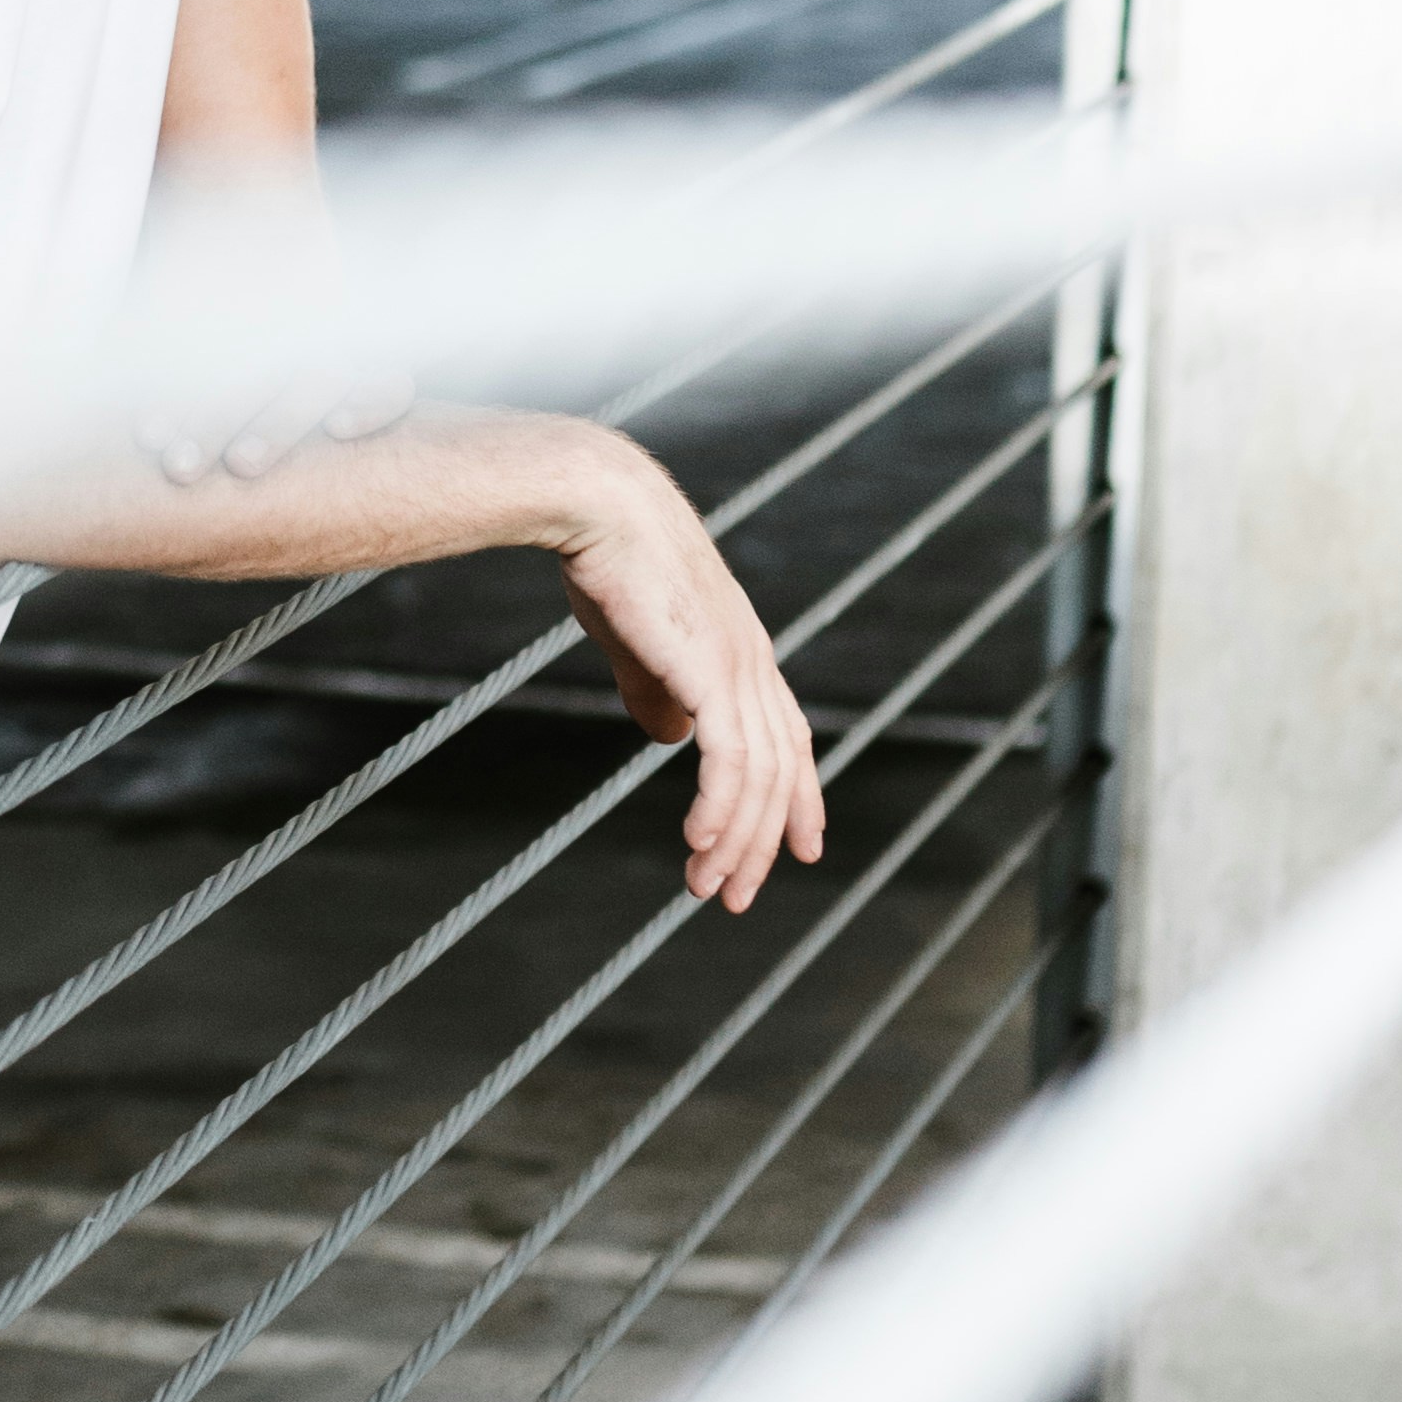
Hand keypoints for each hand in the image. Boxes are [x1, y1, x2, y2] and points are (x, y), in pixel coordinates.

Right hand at [557, 458, 826, 914]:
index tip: (801, 849)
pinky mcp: (711, 671)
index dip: (798, 796)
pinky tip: (699, 844)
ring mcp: (738, 667)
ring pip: (759, 777)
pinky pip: (730, 762)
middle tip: (737, 896)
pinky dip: (721, 811)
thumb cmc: (611, 562)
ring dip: (736, 840)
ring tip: (708, 886)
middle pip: (780, 771)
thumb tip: (670, 736)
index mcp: (744, 653)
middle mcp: (754, 663)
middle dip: (763, 841)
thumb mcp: (638, 640)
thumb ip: (657, 688)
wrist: (600, 505)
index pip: (788, 738)